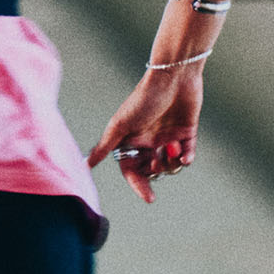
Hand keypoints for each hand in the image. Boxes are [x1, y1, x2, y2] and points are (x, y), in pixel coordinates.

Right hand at [86, 68, 203, 203]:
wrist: (174, 76)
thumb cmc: (144, 98)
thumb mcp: (121, 124)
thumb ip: (105, 146)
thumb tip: (85, 165)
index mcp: (132, 140)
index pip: (132, 169)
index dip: (139, 184)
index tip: (148, 197)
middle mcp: (150, 140)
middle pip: (151, 170)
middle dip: (156, 174)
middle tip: (158, 169)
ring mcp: (169, 137)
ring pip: (170, 165)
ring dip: (172, 165)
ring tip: (172, 151)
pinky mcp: (187, 132)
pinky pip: (188, 154)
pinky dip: (187, 158)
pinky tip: (185, 157)